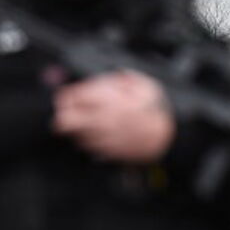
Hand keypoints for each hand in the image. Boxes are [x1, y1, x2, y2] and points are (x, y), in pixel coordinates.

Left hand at [52, 70, 175, 162]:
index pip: (72, 97)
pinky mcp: (106, 151)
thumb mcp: (142, 83)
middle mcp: (101, 120)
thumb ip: (120, 78)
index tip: (67, 95)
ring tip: (86, 120)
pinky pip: (86, 146)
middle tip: (67, 109)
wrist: (167, 137)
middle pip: (64, 120)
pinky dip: (86, 139)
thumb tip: (108, 77)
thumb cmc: (156, 110)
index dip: (66, 95)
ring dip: (75, 127)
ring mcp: (102, 137)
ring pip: (73, 134)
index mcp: (108, 99)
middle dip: (62, 113)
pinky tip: (97, 132)